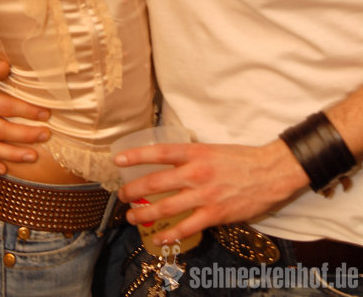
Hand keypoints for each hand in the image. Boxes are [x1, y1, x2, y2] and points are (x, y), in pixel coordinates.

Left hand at [115, 139, 307, 244]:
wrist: (270, 172)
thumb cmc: (241, 159)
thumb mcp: (212, 149)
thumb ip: (191, 157)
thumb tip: (170, 163)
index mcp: (195, 153)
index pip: (158, 152)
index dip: (136, 156)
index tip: (118, 160)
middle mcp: (196, 173)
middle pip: (156, 182)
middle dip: (134, 190)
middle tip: (122, 196)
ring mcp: (204, 195)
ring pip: (166, 207)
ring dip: (146, 214)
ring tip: (132, 217)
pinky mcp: (215, 214)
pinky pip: (187, 227)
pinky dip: (171, 234)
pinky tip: (159, 239)